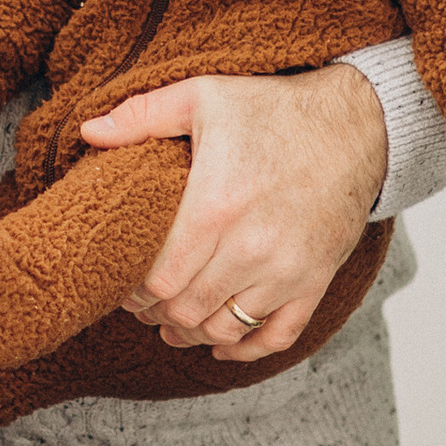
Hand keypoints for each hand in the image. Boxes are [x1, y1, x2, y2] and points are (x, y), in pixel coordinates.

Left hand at [79, 65, 388, 357]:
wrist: (357, 124)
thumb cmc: (276, 109)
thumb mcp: (203, 96)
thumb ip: (142, 115)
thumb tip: (88, 132)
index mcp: (215, 206)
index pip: (159, 281)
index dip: (134, 293)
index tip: (125, 286)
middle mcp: (251, 247)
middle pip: (187, 311)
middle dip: (157, 315)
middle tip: (145, 306)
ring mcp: (287, 270)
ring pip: (226, 330)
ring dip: (194, 333)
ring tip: (175, 324)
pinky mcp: (315, 281)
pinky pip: (278, 336)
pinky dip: (246, 350)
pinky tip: (223, 345)